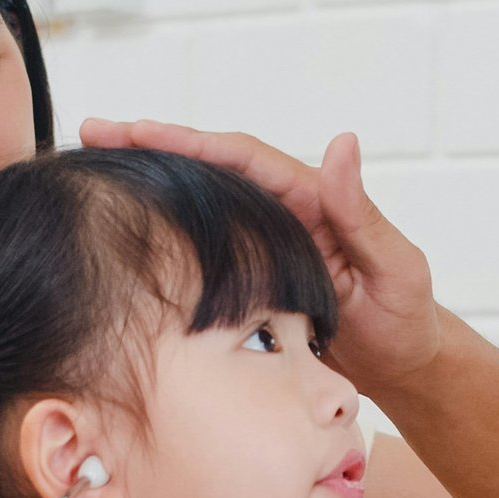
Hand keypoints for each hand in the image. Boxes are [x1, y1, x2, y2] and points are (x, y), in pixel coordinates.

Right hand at [76, 120, 443, 390]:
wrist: (403, 370)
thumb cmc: (406, 319)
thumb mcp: (394, 266)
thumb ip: (363, 212)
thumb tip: (344, 142)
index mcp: (310, 201)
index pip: (241, 158)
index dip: (187, 140)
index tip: (136, 128)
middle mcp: (280, 213)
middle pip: (207, 169)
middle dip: (150, 146)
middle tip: (93, 129)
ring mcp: (261, 246)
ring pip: (198, 205)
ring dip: (149, 185)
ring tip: (92, 168)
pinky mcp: (251, 281)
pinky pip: (203, 248)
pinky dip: (164, 232)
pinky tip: (125, 231)